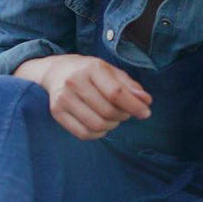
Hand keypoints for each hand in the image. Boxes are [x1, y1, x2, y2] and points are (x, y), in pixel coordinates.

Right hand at [14, 54, 150, 140]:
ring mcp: (63, 98)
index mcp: (91, 68)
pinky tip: (100, 125)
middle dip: (122, 116)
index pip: (116, 92)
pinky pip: (83, 133)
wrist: (56, 71)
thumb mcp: (110, 71)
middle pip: (107, 111)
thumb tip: (146, 101)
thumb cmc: (88, 72)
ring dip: (111, 125)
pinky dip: (98, 133)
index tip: (145, 113)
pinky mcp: (57, 112)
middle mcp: (74, 82)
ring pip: (96, 124)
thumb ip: (129, 85)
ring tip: (112, 118)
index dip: (134, 106)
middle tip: (124, 113)